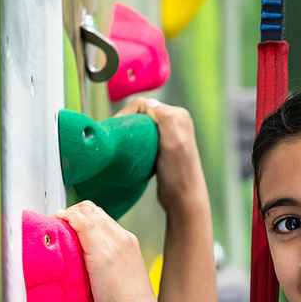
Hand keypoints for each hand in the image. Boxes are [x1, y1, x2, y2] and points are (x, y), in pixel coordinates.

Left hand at [53, 201, 162, 301]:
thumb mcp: (118, 281)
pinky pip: (82, 222)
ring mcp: (114, 242)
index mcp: (129, 243)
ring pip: (88, 211)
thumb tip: (85, 271)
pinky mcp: (102, 252)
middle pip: (94, 210)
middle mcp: (123, 238)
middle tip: (55, 224)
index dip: (81, 216)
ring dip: (67, 213)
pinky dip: (67, 217)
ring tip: (53, 224)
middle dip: (71, 211)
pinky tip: (57, 223)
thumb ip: (105, 269)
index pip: (101, 218)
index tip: (66, 225)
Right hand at [115, 97, 206, 214]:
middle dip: (128, 122)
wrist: (183, 198)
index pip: (145, 104)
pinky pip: (143, 137)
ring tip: (122, 144)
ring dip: (130, 133)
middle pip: (142, 113)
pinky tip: (131, 152)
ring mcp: (168, 134)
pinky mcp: (162, 147)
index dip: (128, 113)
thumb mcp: (173, 143)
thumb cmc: (179, 173)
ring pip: (141, 125)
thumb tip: (150, 103)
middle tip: (117, 137)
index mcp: (178, 115)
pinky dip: (134, 142)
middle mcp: (175, 121)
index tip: (117, 128)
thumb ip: (165, 119)